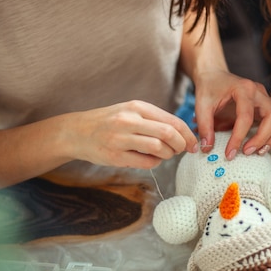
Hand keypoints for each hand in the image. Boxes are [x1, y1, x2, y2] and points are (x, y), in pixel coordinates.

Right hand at [69, 100, 197, 168]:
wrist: (76, 132)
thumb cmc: (109, 122)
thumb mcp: (131, 112)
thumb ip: (154, 120)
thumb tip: (182, 134)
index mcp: (137, 107)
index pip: (172, 120)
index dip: (187, 134)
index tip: (193, 143)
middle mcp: (129, 120)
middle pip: (168, 133)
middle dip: (181, 145)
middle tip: (183, 150)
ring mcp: (120, 138)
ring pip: (158, 148)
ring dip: (168, 154)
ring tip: (164, 154)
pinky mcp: (115, 156)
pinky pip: (145, 162)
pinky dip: (154, 163)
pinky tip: (150, 159)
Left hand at [193, 71, 270, 159]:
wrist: (215, 75)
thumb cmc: (209, 88)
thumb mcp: (201, 105)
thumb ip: (204, 126)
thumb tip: (207, 148)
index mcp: (243, 88)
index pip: (246, 116)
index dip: (238, 137)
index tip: (230, 153)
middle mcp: (258, 91)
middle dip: (263, 138)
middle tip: (247, 152)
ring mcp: (265, 97)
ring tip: (258, 152)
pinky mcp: (267, 105)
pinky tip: (261, 145)